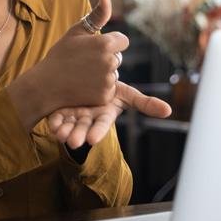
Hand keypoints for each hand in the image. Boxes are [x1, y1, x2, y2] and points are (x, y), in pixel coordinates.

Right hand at [8, 0, 127, 129]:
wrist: (46, 85)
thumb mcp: (77, 31)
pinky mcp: (105, 96)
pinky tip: (84, 86)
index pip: (123, 41)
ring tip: (83, 74)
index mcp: (105, 43)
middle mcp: (110, 62)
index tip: (95, 47)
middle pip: (118, 57)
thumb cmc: (61, 54)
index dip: (110, 43)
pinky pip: (110, 88)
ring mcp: (108, 80)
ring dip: (104, 74)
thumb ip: (97, 15)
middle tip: (84, 62)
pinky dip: (100, 88)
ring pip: (114, 73)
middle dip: (106, 58)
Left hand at [48, 82, 171, 148]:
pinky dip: (55, 122)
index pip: (103, 125)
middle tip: (73, 141)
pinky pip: (57, 118)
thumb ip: (145, 103)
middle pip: (84, 128)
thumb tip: (169, 111)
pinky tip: (52, 124)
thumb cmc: (110, 89)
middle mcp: (89, 117)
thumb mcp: (127, 94)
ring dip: (65, 132)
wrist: (88, 79)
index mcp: (104, 114)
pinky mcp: (61, 112)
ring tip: (61, 135)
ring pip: (69, 126)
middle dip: (79, 135)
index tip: (92, 140)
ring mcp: (74, 116)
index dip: (98, 131)